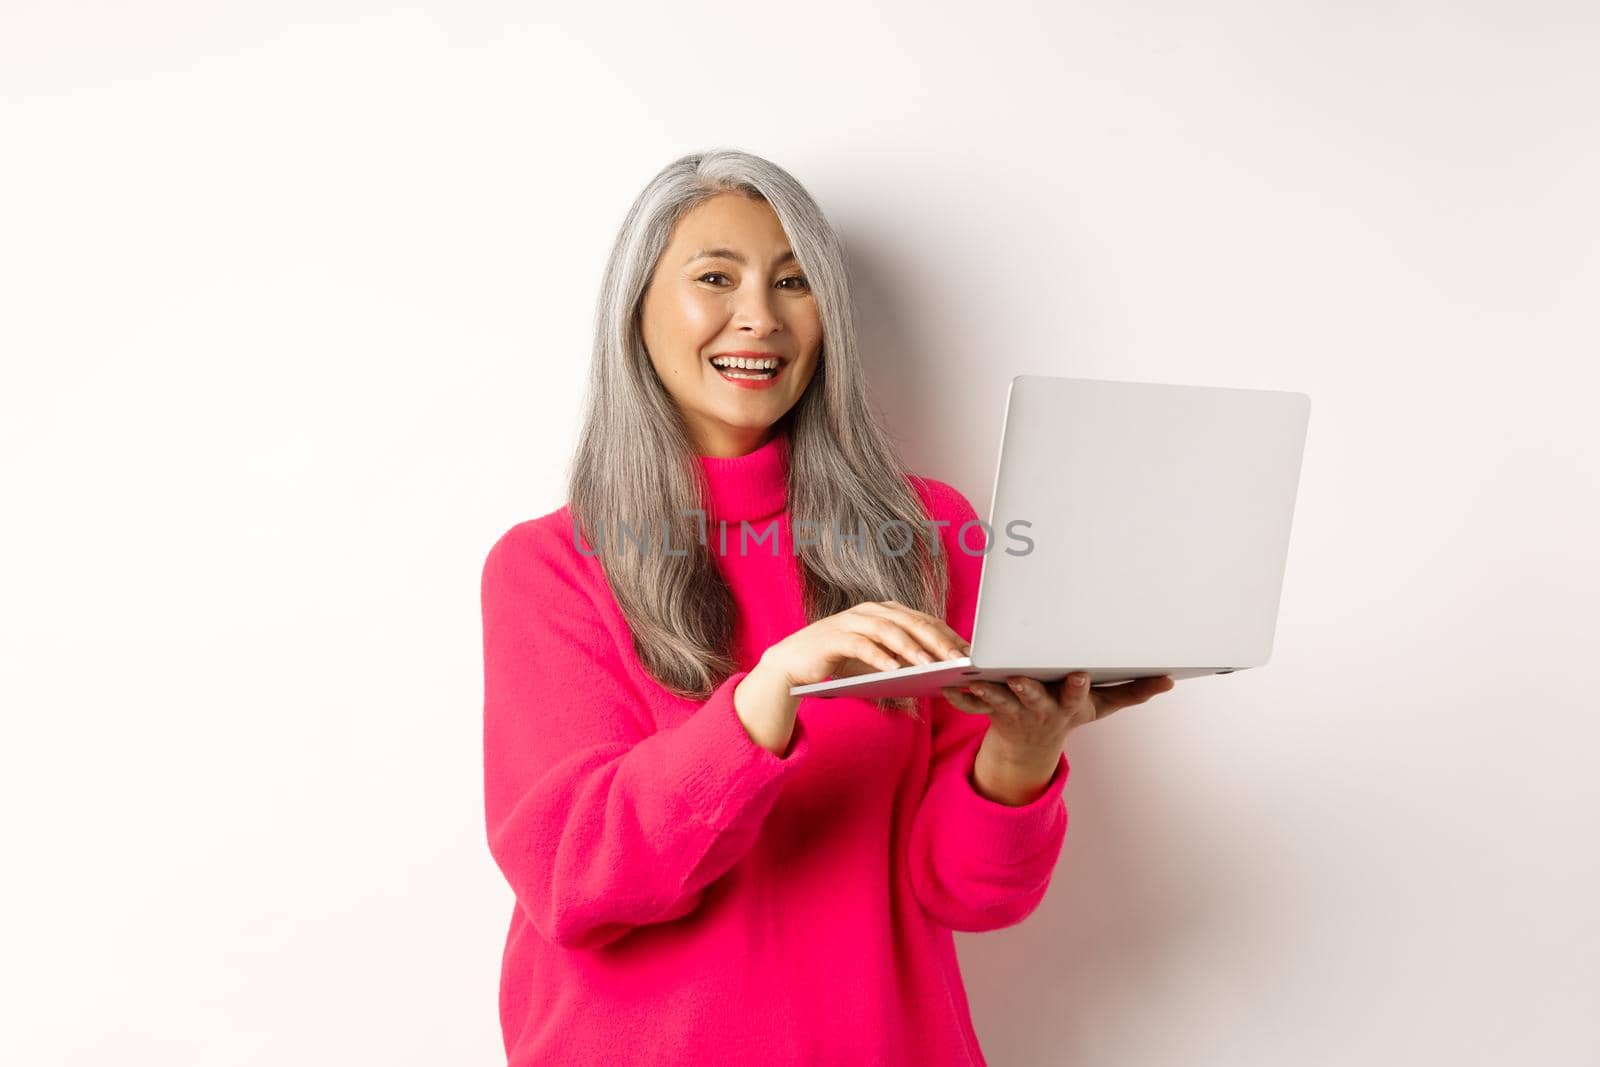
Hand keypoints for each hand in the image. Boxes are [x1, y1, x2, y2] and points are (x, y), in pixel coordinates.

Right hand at [760, 600, 971, 690]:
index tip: (970, 653)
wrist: (794, 665)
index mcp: (886, 612)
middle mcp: (871, 611)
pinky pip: (861, 645)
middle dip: (937, 640)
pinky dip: (879, 656)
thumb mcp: (879, 660)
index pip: (924, 621)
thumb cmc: (842, 664)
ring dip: (910, 648)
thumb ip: (905, 659)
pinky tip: (894, 670)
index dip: (948, 635)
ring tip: (929, 664)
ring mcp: (852, 621)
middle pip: (911, 622)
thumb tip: (941, 671)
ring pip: (889, 631)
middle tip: (958, 658)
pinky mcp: (834, 637)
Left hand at [941, 672, 1177, 761]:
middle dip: (1028, 689)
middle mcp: (1042, 710)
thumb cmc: (1067, 712)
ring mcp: (1015, 713)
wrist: (1030, 747)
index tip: (1078, 674)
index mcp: (1068, 705)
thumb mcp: (1101, 706)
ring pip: (999, 702)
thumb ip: (1133, 691)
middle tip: (1018, 677)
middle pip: (1035, 698)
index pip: (1077, 694)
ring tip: (974, 680)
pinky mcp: (991, 712)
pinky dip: (959, 699)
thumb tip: (1170, 679)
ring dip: (987, 692)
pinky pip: (971, 707)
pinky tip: (945, 687)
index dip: (1077, 687)